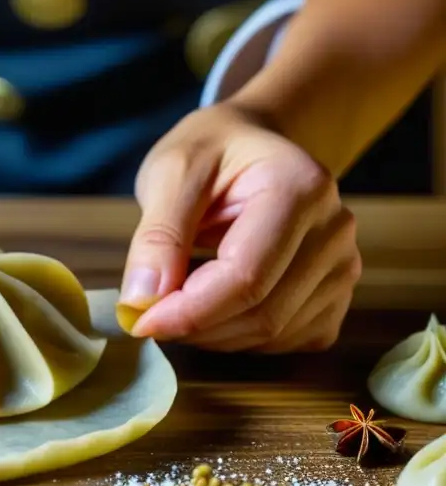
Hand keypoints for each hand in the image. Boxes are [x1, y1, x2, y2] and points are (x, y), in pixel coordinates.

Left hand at [117, 103, 361, 352]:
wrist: (251, 145)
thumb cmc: (211, 152)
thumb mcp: (171, 173)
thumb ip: (158, 235)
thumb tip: (144, 299)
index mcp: (300, 187)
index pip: (247, 275)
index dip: (190, 310)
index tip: (141, 321)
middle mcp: (335, 230)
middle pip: (264, 313)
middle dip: (196, 326)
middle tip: (148, 313)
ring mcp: (344, 266)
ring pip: (273, 334)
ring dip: (213, 334)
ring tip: (178, 298)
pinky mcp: (336, 295)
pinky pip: (287, 340)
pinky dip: (240, 337)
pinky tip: (214, 305)